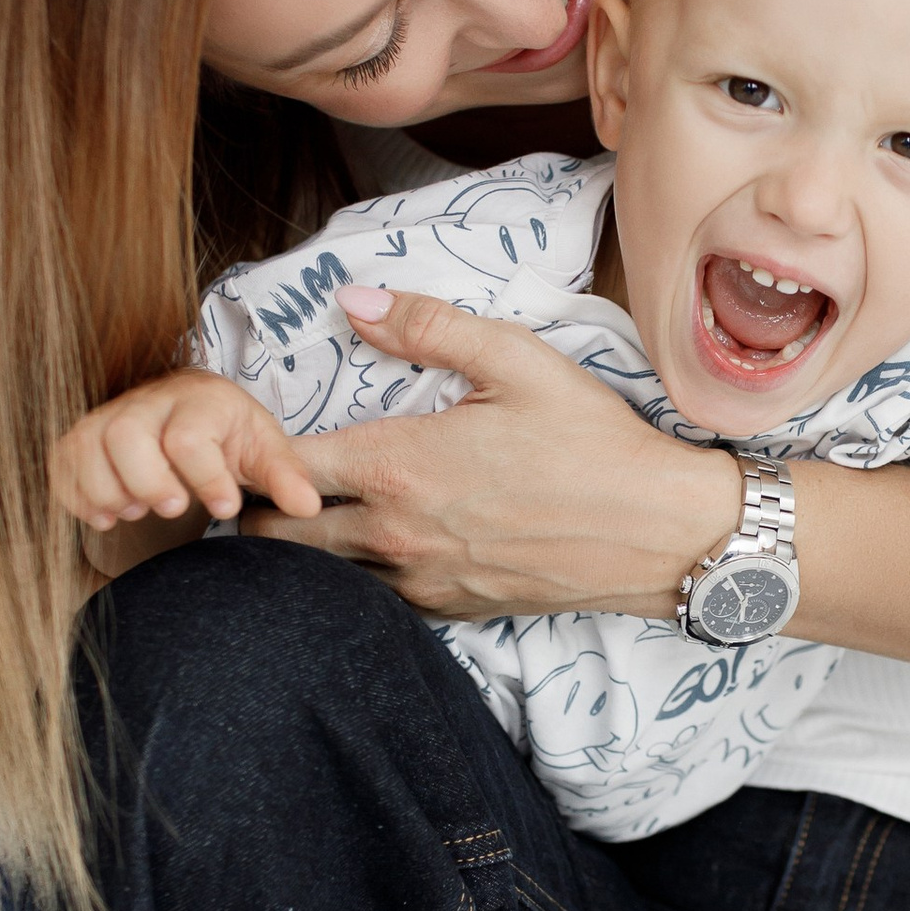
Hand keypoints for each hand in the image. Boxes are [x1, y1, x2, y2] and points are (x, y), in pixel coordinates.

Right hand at [51, 369, 324, 531]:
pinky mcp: (80, 438)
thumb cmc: (227, 432)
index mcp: (199, 401)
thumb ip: (284, 476)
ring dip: (111, 491)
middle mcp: (147, 403)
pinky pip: (62, 464)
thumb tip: (307, 507)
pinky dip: (78, 496)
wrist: (187, 409)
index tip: (226, 507)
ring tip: (140, 509)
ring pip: (87, 449)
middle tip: (175, 507)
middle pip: (126, 437)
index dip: (205, 478)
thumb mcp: (263, 448)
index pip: (189, 437)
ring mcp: (107, 418)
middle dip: (149, 482)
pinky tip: (109, 515)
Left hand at [245, 287, 740, 621]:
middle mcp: (395, 532)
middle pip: (280, 539)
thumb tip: (352, 301)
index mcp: (398, 465)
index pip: (285, 466)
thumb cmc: (593, 441)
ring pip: (318, 581)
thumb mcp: (518, 360)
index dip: (256, 452)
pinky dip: (350, 582)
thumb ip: (427, 326)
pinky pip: (371, 603)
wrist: (659, 532)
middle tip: (257, 483)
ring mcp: (419, 580)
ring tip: (297, 520)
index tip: (251, 436)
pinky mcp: (449, 609)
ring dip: (298, 555)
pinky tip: (363, 552)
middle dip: (256, 511)